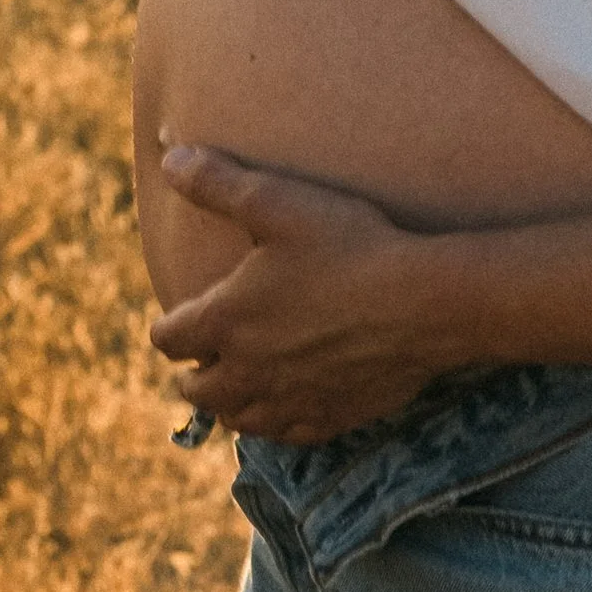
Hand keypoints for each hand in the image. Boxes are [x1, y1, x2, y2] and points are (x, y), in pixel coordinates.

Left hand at [149, 146, 453, 443]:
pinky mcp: (325, 419)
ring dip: (232, 400)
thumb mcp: (280, 202)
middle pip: (195, 389)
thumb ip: (218, 182)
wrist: (423, 302)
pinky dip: (278, 420)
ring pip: (235, 418)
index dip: (170, 325)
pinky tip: (292, 399)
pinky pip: (284, 434)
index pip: (168, 338)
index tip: (182, 316)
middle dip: (196, 370)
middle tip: (212, 351)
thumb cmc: (351, 245)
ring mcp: (284, 402)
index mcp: (224, 321)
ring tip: (245, 379)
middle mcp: (243, 373)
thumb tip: (168, 157)